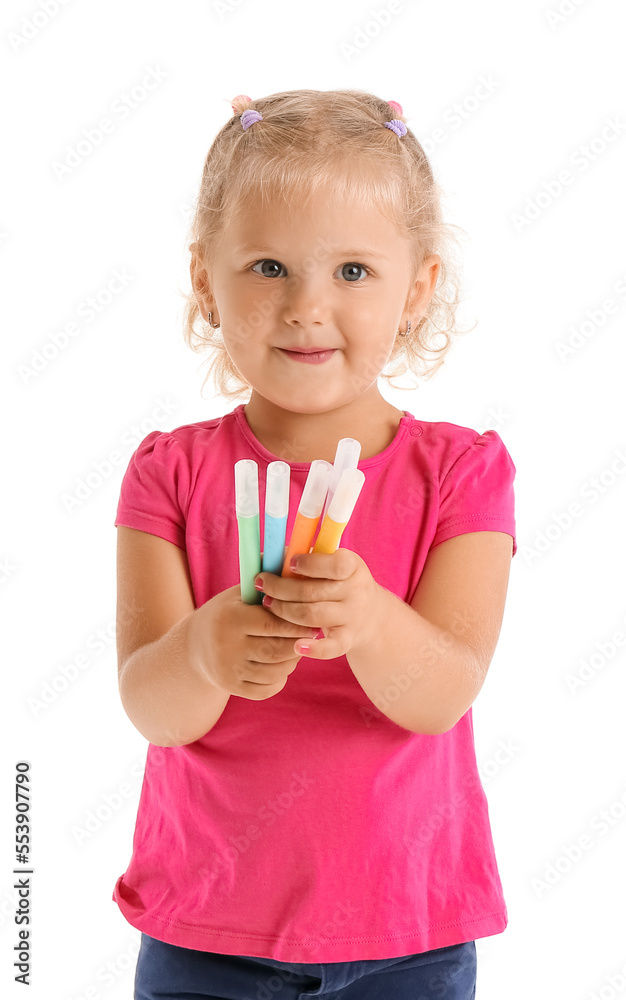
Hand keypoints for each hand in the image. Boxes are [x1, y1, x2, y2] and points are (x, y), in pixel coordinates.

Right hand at [189, 584, 320, 700]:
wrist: (193, 646)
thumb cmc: (227, 613)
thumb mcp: (240, 593)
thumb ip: (267, 579)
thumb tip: (294, 555)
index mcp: (231, 619)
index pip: (273, 624)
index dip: (297, 623)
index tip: (313, 620)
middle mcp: (227, 647)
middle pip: (277, 650)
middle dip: (298, 643)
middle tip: (311, 634)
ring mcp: (229, 670)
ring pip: (276, 671)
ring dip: (292, 660)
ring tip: (296, 647)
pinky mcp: (232, 688)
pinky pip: (267, 689)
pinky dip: (280, 679)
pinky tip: (281, 665)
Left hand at [255, 549, 382, 658]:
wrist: (370, 614)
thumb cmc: (339, 582)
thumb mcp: (332, 564)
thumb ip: (308, 558)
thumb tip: (271, 555)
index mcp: (353, 566)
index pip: (334, 565)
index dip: (310, 564)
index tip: (289, 563)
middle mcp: (356, 591)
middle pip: (312, 592)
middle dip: (281, 588)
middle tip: (262, 584)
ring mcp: (352, 617)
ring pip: (312, 616)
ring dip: (284, 610)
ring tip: (268, 604)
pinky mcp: (347, 639)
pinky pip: (331, 648)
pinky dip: (314, 649)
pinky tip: (297, 646)